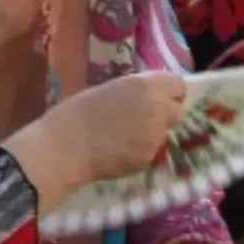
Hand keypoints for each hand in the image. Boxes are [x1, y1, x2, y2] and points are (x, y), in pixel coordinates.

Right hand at [43, 73, 187, 189]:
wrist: (66, 147)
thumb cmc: (77, 112)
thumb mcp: (110, 90)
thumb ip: (135, 93)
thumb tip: (145, 98)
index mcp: (147, 85)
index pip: (178, 86)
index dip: (169, 94)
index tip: (159, 99)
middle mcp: (159, 108)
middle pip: (178, 112)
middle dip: (166, 116)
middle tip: (145, 121)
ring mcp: (156, 135)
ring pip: (164, 134)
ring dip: (152, 135)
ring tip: (125, 138)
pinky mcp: (149, 158)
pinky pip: (151, 152)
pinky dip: (140, 152)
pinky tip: (119, 152)